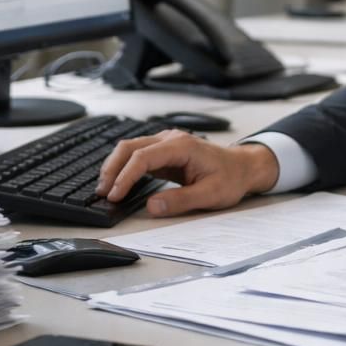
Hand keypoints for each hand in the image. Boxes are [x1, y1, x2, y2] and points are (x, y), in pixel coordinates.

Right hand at [96, 132, 279, 217]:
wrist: (244, 167)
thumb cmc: (231, 178)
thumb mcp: (211, 194)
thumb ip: (180, 200)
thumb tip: (152, 206)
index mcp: (181, 146)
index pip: (143, 157)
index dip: (125, 176)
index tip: (115, 195)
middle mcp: (170, 139)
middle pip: (130, 147)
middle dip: (112, 169)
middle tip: (102, 192)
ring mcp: (166, 143)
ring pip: (130, 148)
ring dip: (115, 167)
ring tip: (104, 189)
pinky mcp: (164, 152)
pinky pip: (138, 155)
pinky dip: (124, 167)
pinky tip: (118, 183)